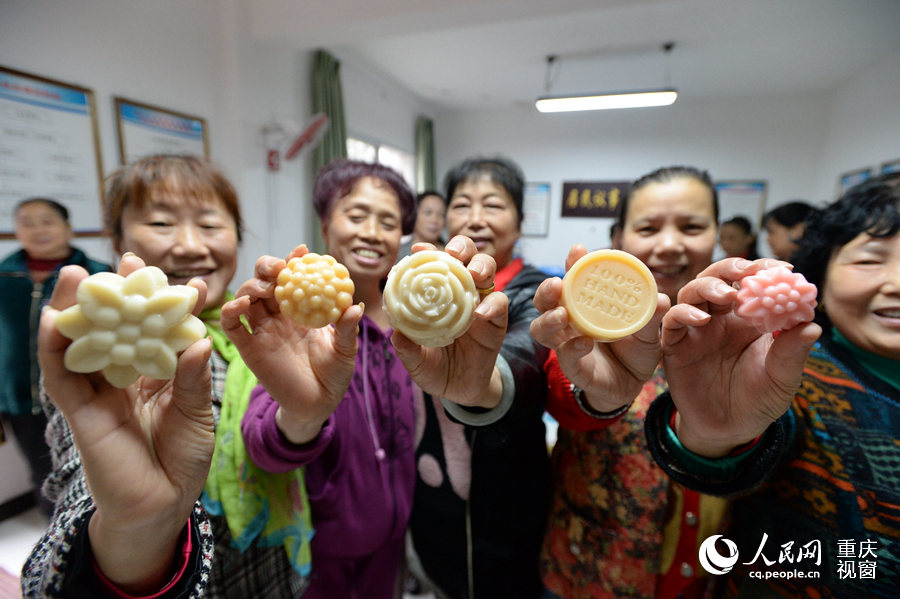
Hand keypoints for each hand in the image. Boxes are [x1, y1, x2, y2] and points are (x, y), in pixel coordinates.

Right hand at [38, 253, 213, 593]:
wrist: (162, 506)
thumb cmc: (181, 460)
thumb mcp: (196, 414)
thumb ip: (193, 379)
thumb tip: (197, 339)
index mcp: (152, 376)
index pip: (152, 332)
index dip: (159, 305)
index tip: (177, 276)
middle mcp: (122, 380)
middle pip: (112, 329)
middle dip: (115, 295)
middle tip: (123, 260)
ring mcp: (98, 394)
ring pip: (80, 345)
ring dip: (74, 310)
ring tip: (77, 274)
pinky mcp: (80, 414)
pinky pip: (62, 377)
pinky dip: (54, 348)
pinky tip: (53, 319)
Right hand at [221, 245, 361, 442]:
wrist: (318, 404)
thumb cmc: (334, 374)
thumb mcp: (345, 351)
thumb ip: (346, 330)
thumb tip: (354, 308)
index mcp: (302, 309)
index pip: (294, 278)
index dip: (294, 261)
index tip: (302, 251)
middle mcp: (279, 315)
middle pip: (265, 280)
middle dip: (269, 267)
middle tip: (280, 267)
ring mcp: (262, 330)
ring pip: (247, 296)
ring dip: (252, 285)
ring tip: (266, 288)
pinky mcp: (248, 347)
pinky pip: (232, 326)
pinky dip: (230, 311)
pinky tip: (241, 305)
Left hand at [391, 235, 507, 407]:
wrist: (459, 390)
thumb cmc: (434, 369)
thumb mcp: (417, 362)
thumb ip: (408, 350)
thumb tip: (396, 336)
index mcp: (436, 295)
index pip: (434, 265)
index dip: (427, 253)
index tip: (417, 249)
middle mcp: (459, 292)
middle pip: (466, 257)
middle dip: (462, 247)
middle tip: (453, 253)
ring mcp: (480, 303)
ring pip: (487, 272)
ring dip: (482, 266)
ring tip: (474, 274)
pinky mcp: (497, 320)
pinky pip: (500, 303)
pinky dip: (493, 303)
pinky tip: (481, 312)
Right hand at [530, 244, 669, 411]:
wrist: (634, 383)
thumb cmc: (635, 349)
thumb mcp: (648, 330)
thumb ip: (652, 315)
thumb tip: (661, 298)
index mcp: (586, 305)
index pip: (574, 280)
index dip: (572, 263)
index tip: (577, 249)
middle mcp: (570, 321)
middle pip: (546, 301)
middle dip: (546, 290)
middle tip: (556, 284)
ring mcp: (567, 344)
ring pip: (542, 329)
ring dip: (548, 319)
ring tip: (562, 315)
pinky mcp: (574, 368)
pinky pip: (565, 357)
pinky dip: (571, 349)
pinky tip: (583, 342)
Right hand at [661, 258, 820, 456]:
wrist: (728, 430)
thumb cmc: (758, 400)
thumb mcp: (782, 379)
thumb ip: (793, 352)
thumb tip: (813, 325)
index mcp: (748, 319)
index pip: (753, 283)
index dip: (764, 270)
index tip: (782, 268)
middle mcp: (720, 318)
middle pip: (718, 278)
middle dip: (731, 268)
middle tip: (747, 271)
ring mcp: (696, 330)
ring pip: (693, 292)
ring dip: (709, 286)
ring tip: (729, 294)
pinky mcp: (675, 346)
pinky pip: (672, 321)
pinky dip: (683, 313)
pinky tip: (701, 319)